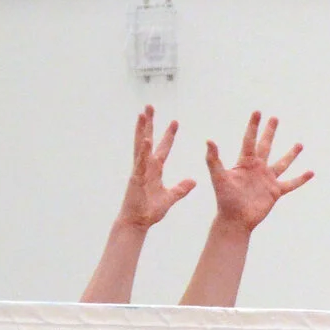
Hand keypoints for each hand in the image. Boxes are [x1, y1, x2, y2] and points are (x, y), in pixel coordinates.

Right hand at [118, 105, 196, 228]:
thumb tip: (193, 181)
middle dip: (149, 124)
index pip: (163, 148)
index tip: (175, 121)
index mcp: (155, 170)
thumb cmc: (149, 210)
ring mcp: (139, 170)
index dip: (168, 135)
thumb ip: (181, 189)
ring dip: (141, 129)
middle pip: (147, 140)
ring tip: (142, 114)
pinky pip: (140, 162)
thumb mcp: (170, 197)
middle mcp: (146, 166)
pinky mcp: (136, 178)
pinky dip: (143, 151)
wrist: (138, 222)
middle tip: (150, 107)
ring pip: (141, 146)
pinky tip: (145, 139)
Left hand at [205, 113, 312, 232]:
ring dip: (291, 154)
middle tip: (274, 118)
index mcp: (245, 163)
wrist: (235, 219)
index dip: (253, 126)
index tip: (258, 112)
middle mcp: (257, 168)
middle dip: (269, 132)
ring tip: (300, 144)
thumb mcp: (219, 177)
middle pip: (265, 146)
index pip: (250, 140)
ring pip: (282, 163)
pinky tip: (310, 172)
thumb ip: (214, 159)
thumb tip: (209, 140)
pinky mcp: (275, 192)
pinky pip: (291, 184)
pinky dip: (301, 179)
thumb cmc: (225, 199)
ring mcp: (267, 179)